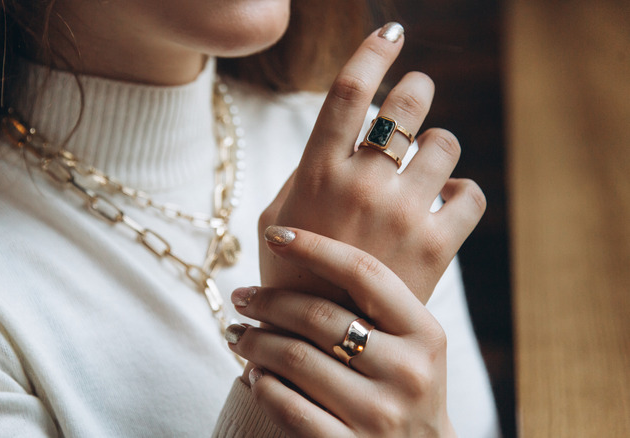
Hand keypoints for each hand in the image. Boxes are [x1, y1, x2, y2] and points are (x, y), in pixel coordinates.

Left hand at [227, 228, 456, 436]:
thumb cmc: (405, 386)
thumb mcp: (413, 343)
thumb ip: (375, 304)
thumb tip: (303, 247)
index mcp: (425, 334)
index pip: (364, 272)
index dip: (315, 246)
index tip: (275, 235)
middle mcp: (408, 372)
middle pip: (319, 316)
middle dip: (268, 301)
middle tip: (241, 297)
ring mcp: (379, 415)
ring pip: (296, 359)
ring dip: (255, 342)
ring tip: (238, 334)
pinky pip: (288, 406)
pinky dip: (262, 385)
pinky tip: (255, 374)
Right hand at [259, 23, 485, 303]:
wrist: (319, 342)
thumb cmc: (290, 275)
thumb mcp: (277, 217)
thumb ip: (305, 172)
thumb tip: (340, 138)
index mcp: (318, 172)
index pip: (349, 90)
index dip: (373, 50)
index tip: (392, 31)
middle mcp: (363, 184)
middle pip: (406, 104)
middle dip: (417, 89)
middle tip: (416, 92)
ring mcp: (403, 214)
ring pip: (444, 144)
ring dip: (438, 143)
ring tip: (427, 161)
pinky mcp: (437, 246)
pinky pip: (471, 194)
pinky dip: (464, 190)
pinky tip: (447, 197)